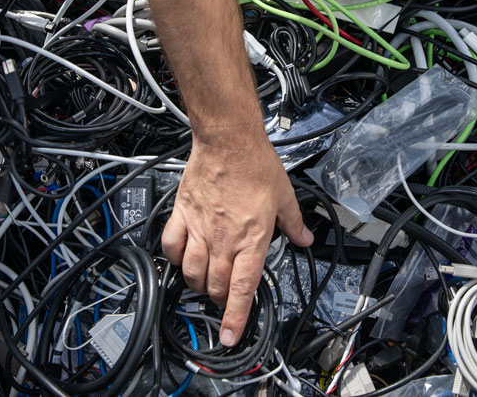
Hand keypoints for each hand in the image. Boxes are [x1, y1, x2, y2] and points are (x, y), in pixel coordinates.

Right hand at [162, 126, 312, 346]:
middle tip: (223, 298)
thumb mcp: (285, 196)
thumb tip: (305, 238)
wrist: (228, 141)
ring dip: (197, 283)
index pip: (242, 289)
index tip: (230, 336)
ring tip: (204, 282)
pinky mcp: (183, 213)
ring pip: (192, 271)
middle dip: (219, 300)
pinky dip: (174, 258)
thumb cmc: (255, 164)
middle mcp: (224, 238)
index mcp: (252, 239)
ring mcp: (200, 227)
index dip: (235, 317)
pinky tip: (181, 258)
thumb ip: (294, 223)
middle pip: (215, 285)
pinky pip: (171, 245)